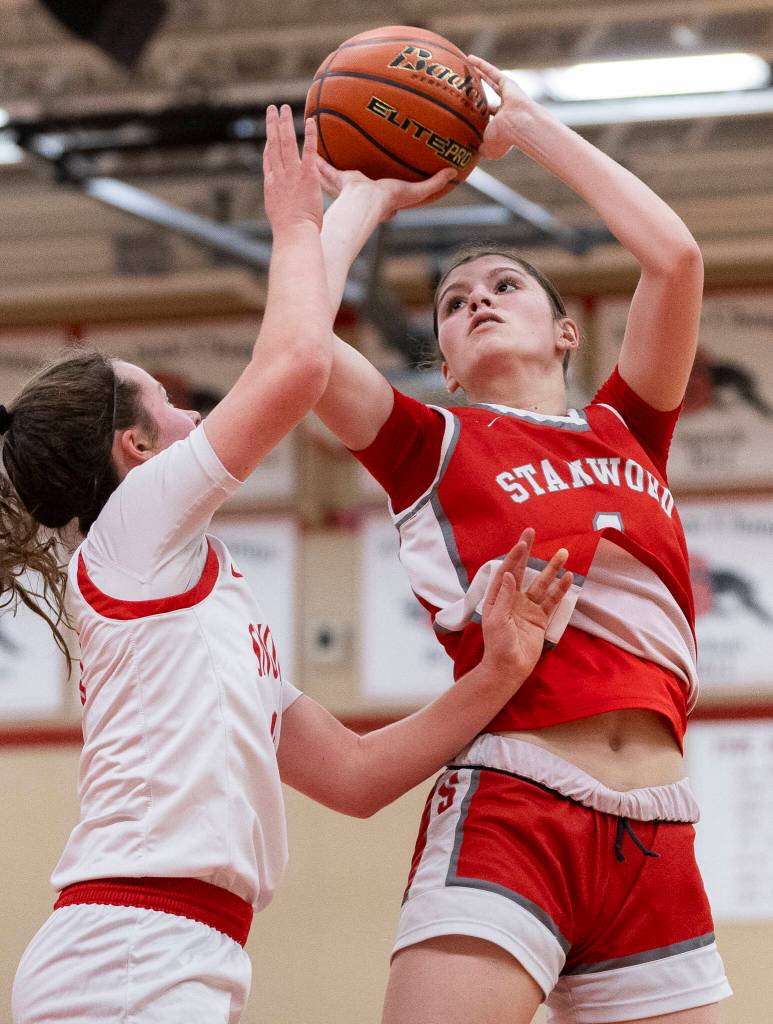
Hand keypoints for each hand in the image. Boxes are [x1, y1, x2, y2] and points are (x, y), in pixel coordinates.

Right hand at [263, 105, 322, 232]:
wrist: (294, 234)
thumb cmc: (289, 232)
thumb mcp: (279, 216)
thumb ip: (280, 205)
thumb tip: (283, 208)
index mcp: (271, 185)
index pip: (268, 160)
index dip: (268, 144)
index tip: (269, 134)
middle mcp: (278, 175)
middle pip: (273, 144)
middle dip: (272, 125)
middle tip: (272, 109)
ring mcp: (292, 174)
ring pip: (286, 142)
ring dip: (285, 123)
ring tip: (284, 108)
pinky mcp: (307, 176)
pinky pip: (308, 151)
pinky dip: (309, 135)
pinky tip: (311, 121)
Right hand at [317, 158, 455, 222]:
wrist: (366, 202)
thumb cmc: (390, 200)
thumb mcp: (415, 190)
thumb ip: (434, 182)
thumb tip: (453, 172)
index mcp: (382, 192)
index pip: (385, 184)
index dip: (386, 175)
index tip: (386, 163)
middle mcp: (364, 188)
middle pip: (361, 175)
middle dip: (356, 165)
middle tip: (354, 151)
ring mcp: (349, 184)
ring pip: (341, 172)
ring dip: (334, 163)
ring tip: (328, 149)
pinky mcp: (337, 179)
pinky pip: (327, 167)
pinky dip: (320, 159)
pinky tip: (313, 144)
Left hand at [467, 54, 534, 159]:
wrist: (520, 126)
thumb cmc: (505, 139)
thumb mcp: (488, 148)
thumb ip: (479, 148)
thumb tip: (468, 152)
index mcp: (502, 124)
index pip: (489, 119)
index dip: (479, 117)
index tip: (468, 114)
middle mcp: (505, 108)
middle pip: (489, 97)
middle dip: (479, 93)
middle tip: (466, 87)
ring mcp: (507, 94)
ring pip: (490, 81)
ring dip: (479, 74)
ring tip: (466, 66)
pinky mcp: (507, 83)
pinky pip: (491, 71)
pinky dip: (480, 65)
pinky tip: (469, 58)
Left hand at [480, 528, 572, 684]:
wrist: (509, 668)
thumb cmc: (498, 645)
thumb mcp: (497, 620)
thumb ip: (504, 597)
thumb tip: (509, 574)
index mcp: (497, 597)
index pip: (506, 571)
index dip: (514, 556)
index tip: (522, 542)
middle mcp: (512, 599)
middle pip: (522, 571)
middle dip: (528, 552)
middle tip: (532, 532)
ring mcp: (527, 608)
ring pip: (542, 583)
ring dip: (552, 569)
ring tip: (563, 552)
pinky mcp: (540, 618)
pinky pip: (552, 601)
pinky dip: (561, 590)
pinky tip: (569, 578)